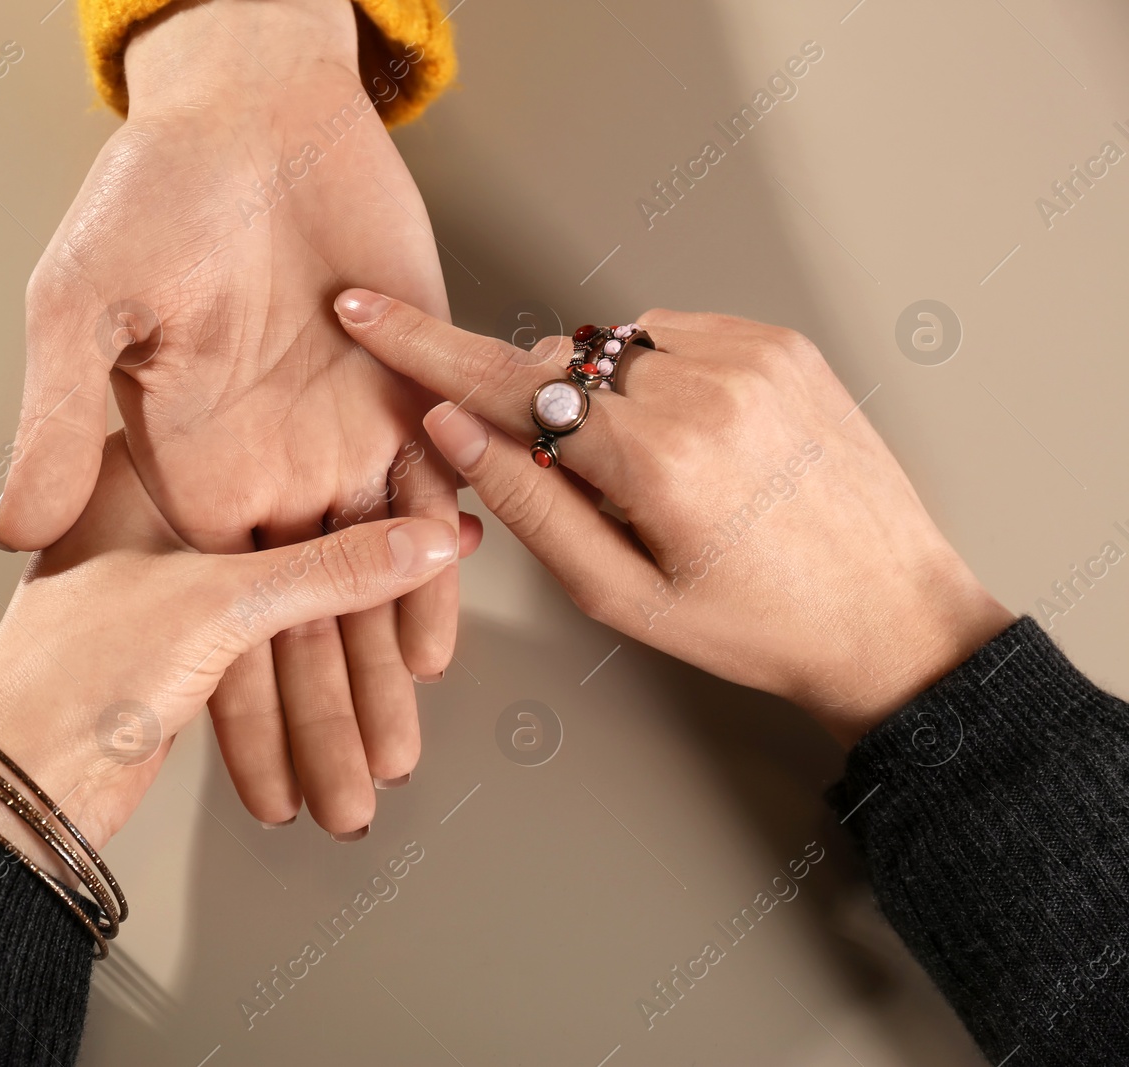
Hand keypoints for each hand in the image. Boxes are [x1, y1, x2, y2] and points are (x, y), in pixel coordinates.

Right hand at [0, 0, 457, 828]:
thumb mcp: (80, 311)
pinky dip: (429, 569)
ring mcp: (331, 441)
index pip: (209, 625)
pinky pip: (422, 500)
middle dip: (320, 724)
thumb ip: (58, 423)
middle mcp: (262, 473)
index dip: (236, 715)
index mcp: (185, 475)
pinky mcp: (397, 398)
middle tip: (343, 806)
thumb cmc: (150, 199)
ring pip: (365, 583)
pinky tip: (432, 641)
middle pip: (298, 628)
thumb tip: (10, 524)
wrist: (250, 117)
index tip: (256, 793)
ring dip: (377, 674)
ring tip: (392, 757)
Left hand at [0, 436, 474, 856]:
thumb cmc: (73, 674)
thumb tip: (427, 542)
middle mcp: (162, 512)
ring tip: (426, 652)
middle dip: (374, 573)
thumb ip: (330, 571)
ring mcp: (175, 580)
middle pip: (294, 533)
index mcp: (148, 469)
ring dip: (358, 635)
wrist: (17, 788)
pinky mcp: (187, 642)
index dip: (367, 480)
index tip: (435, 497)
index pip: (283, 462)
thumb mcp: (217, 606)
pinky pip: (276, 641)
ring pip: (289, 597)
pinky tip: (379, 657)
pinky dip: (325, 654)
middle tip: (445, 575)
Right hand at [335, 291, 1015, 743]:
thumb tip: (452, 429)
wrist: (890, 616)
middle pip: (558, 361)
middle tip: (576, 480)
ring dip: (599, 393)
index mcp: (662, 461)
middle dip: (536, 405)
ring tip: (652, 470)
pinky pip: (670, 334)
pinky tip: (687, 438)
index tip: (369, 311)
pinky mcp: (782, 343)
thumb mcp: (620, 596)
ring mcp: (754, 355)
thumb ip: (526, 505)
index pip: (511, 384)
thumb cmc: (758, 626)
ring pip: (612, 346)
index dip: (427, 348)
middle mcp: (710, 388)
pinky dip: (653, 376)